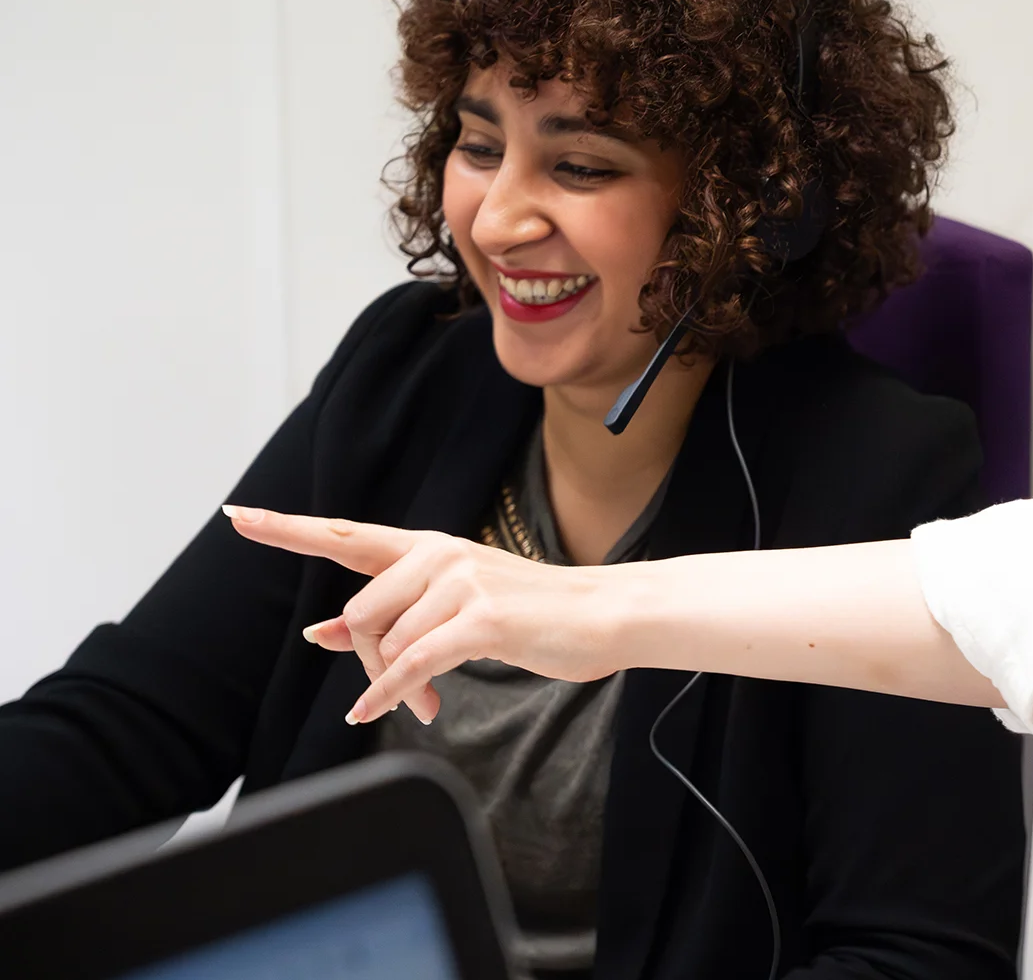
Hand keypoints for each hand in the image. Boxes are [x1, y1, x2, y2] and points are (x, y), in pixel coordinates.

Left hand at [224, 506, 623, 724]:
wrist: (603, 615)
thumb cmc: (530, 615)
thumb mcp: (453, 611)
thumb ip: (390, 617)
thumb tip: (320, 633)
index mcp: (428, 547)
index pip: (345, 535)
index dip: (286, 529)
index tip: (235, 514)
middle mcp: (438, 553)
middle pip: (360, 612)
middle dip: (369, 660)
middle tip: (396, 690)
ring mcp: (461, 581)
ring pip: (387, 642)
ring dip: (396, 685)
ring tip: (429, 701)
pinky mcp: (481, 617)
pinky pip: (411, 663)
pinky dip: (389, 693)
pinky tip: (376, 711)